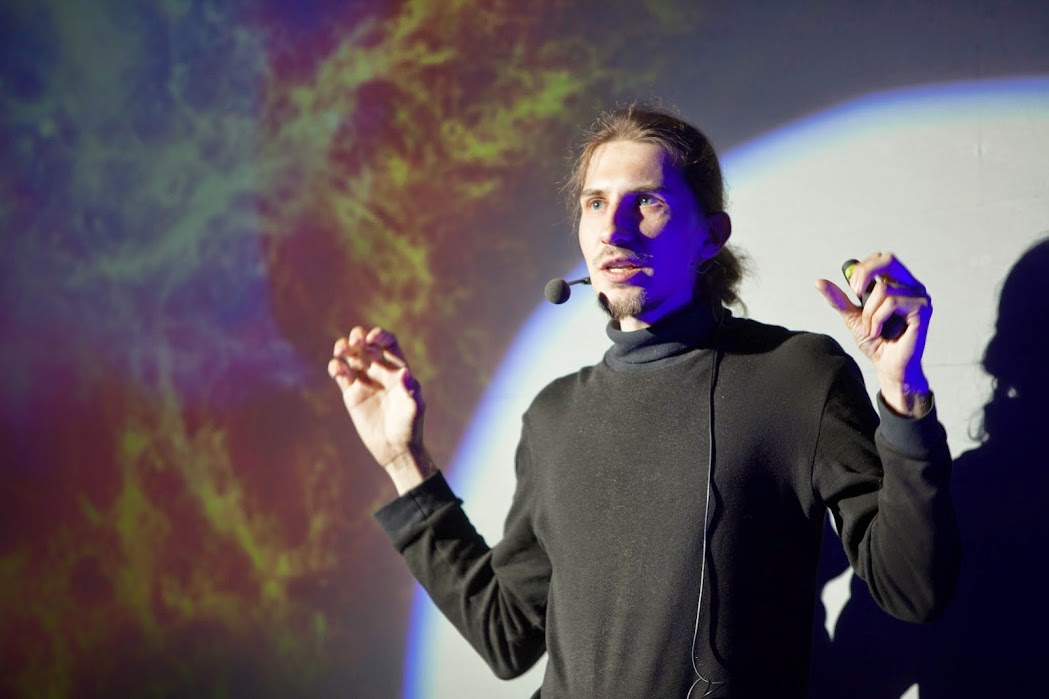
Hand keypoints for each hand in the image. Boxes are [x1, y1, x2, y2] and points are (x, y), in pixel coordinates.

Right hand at [328, 327, 427, 474]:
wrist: (395, 449)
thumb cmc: (410, 428)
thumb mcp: (414, 409)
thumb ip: (410, 390)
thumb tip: (405, 373)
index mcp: (398, 369)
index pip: (388, 343)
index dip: (380, 335)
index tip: (372, 337)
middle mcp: (380, 371)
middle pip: (366, 344)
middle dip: (359, 336)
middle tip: (355, 342)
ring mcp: (364, 381)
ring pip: (351, 356)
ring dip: (343, 347)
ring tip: (341, 350)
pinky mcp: (351, 394)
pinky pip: (341, 374)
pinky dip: (336, 367)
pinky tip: (338, 370)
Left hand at [815, 253, 932, 415]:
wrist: (887, 366)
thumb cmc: (876, 342)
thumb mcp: (852, 316)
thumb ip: (838, 299)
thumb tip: (819, 282)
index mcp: (897, 283)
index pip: (881, 258)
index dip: (863, 268)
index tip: (851, 288)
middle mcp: (912, 286)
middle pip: (888, 259)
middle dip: (865, 274)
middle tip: (855, 294)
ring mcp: (920, 297)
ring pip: (883, 289)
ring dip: (869, 313)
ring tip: (872, 329)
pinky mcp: (923, 309)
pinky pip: (891, 303)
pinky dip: (877, 319)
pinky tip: (879, 332)